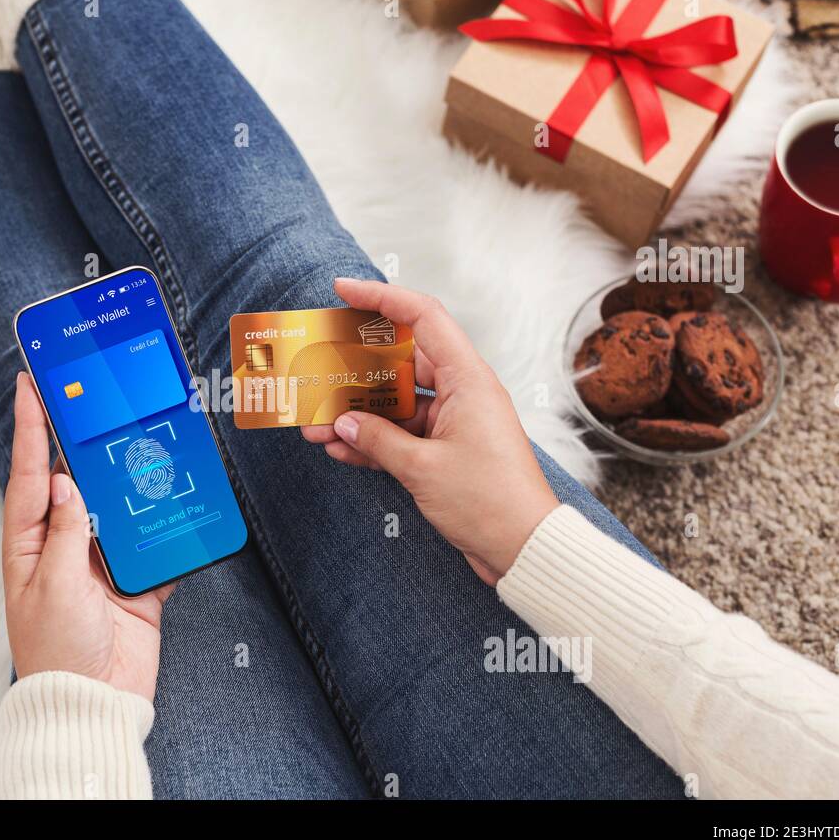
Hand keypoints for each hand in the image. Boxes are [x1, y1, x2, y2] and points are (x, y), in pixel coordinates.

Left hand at [1, 372, 172, 700]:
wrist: (95, 703)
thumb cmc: (57, 653)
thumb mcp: (53, 588)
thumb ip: (64, 534)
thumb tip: (66, 484)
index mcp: (29, 545)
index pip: (28, 474)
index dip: (28, 429)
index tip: (30, 386)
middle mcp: (63, 546)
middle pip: (75, 480)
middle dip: (83, 441)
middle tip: (92, 394)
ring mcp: (101, 562)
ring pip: (118, 504)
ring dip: (131, 477)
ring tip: (142, 435)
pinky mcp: (136, 581)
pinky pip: (154, 541)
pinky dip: (167, 523)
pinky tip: (180, 495)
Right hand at [303, 279, 559, 585]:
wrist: (523, 549)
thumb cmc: (491, 502)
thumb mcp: (422, 468)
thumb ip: (377, 439)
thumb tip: (342, 422)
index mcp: (468, 380)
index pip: (424, 318)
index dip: (382, 298)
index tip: (343, 291)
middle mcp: (463, 393)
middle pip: (402, 361)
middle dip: (356, 368)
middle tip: (318, 366)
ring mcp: (455, 423)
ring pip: (397, 402)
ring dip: (357, 412)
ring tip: (315, 421)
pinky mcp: (447, 451)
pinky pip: (402, 434)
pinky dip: (372, 440)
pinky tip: (337, 448)